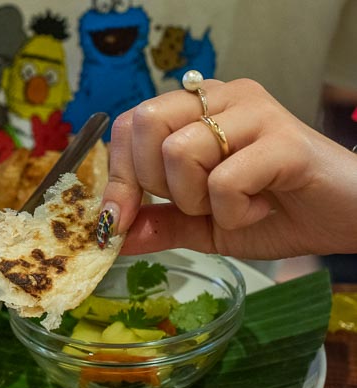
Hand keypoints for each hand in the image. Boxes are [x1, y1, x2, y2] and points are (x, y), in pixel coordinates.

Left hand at [101, 78, 356, 259]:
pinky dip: (234, 212)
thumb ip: (157, 225)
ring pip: (180, 150)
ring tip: (232, 205)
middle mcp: (220, 99)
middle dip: (152, 183)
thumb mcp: (201, 227)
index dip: (118, 175)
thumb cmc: (273, 213)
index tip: (120, 218)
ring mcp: (253, 112)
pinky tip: (260, 207)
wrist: (342, 221)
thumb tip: (108, 235)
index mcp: (195, 111)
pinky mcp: (283, 138)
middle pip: (145, 122)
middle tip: (192, 204)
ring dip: (196, 200)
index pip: (130, 124)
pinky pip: (225, 180)